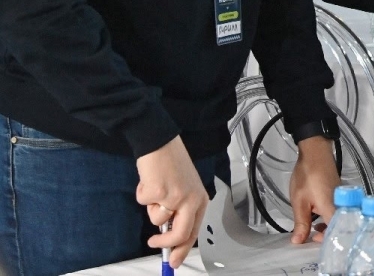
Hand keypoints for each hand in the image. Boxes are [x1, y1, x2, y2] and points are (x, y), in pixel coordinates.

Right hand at [138, 136, 208, 268]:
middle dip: (164, 243)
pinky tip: (149, 180)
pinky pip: (143, 203)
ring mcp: (175, 196)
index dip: (182, 249)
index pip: (194, 232)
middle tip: (153, 242)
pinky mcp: (158, 192)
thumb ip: (180, 211)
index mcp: (200, 199)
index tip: (173, 261)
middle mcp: (191, 199)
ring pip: (156, 219)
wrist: (160, 143)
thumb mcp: (185, 189)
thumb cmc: (172, 164)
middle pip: (180, 234)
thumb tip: (167, 237)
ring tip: (156, 188)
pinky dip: (142, 193)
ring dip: (150, 206)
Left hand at [289, 136, 339, 243]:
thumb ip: (301, 223)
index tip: (313, 241)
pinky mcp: (340, 195)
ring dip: (328, 226)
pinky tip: (319, 219)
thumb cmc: (307, 175)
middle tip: (313, 237)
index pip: (336, 231)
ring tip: (314, 229)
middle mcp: (342, 205)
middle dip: (328, 235)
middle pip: (340, 226)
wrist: (315, 152)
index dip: (326, 240)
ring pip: (339, 219)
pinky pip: (338, 211)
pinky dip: (330, 218)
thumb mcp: (299, 201)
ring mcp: (342, 199)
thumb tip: (298, 241)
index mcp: (332, 208)